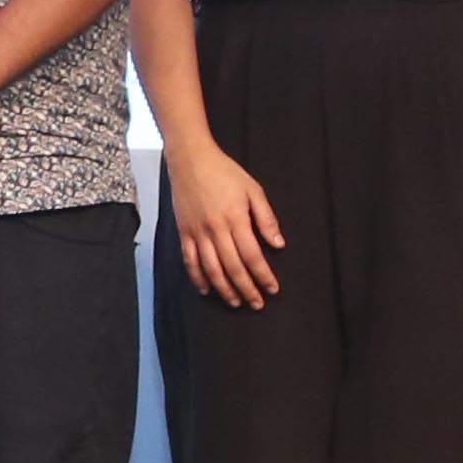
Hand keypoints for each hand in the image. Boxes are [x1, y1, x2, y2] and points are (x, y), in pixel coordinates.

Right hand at [167, 142, 283, 309]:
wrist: (190, 159)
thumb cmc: (223, 171)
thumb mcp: (253, 189)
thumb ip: (266, 218)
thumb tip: (278, 244)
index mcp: (236, 219)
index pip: (252, 255)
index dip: (263, 275)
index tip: (272, 289)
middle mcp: (216, 229)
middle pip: (233, 267)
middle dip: (247, 289)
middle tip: (257, 303)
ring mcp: (197, 232)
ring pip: (211, 269)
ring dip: (225, 289)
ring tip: (236, 302)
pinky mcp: (184, 232)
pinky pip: (190, 260)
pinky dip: (198, 277)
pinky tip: (207, 289)